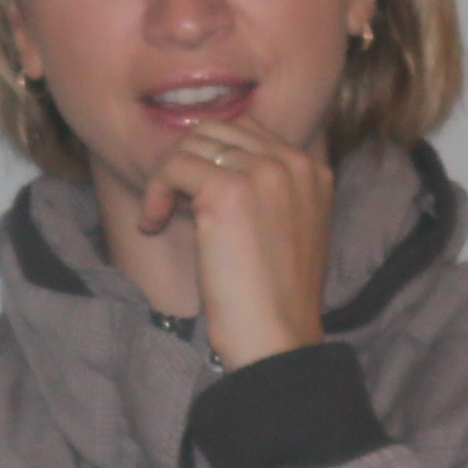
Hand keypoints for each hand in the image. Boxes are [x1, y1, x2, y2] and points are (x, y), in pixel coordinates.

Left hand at [140, 111, 337, 368]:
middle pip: (217, 129)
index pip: (248, 131)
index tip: (195, 198)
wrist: (276, 338)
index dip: (210, 159)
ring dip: (165, 176)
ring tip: (160, 216)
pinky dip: (154, 192)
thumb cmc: (273, 298)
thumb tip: (207, 167)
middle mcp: (294, 162)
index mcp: (313, 169)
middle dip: (185, 161)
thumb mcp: (287, 229)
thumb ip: (266, 191)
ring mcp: (264, 173)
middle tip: (172, 204)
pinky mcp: (228, 191)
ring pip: (191, 143)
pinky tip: (153, 223)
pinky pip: (173, 166)